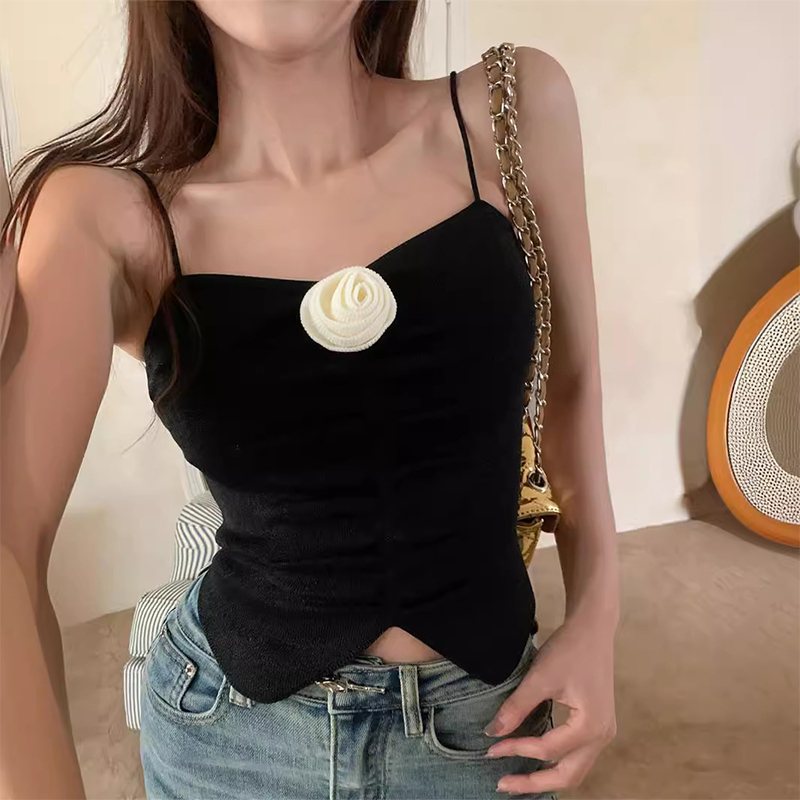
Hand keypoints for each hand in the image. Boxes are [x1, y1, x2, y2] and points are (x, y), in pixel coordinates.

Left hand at [483, 612, 616, 794]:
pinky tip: (536, 759)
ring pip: (575, 770)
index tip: (491, 747)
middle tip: (502, 784)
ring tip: (517, 778)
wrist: (593, 628)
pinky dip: (557, 764)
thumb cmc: (570, 649)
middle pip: (568, 776)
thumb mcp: (540, 677)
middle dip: (534, 783)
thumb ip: (517, 707)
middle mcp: (602, 735)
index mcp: (590, 726)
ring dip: (546, 777)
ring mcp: (604, 732)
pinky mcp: (598, 724)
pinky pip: (578, 756)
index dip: (516, 749)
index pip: (547, 749)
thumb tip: (491, 733)